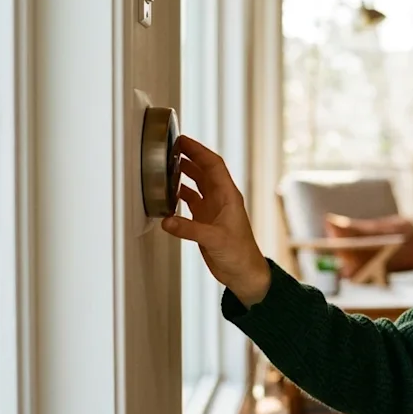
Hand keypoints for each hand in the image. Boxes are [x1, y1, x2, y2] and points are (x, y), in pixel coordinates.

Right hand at [161, 135, 271, 306]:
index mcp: (229, 197)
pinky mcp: (206, 221)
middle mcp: (221, 200)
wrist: (244, 272)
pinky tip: (169, 192)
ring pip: (198, 184)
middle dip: (190, 156)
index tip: (183, 140)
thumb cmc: (240, 254)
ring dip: (185, 173)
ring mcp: (214, 210)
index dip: (199, 151)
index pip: (214, 166)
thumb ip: (190, 230)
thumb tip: (168, 221)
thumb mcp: (215, 240)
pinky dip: (180, 194)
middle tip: (172, 146)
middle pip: (205, 170)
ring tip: (168, 163)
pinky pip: (191, 201)